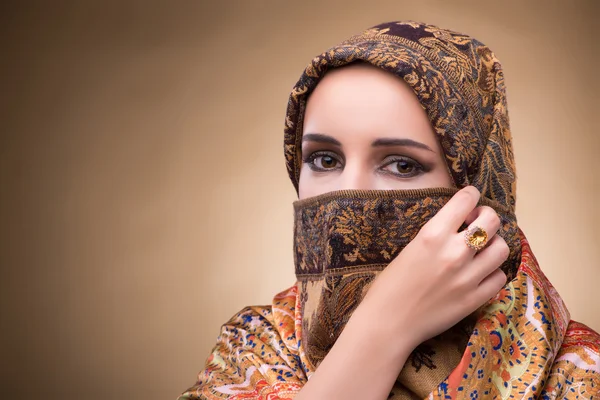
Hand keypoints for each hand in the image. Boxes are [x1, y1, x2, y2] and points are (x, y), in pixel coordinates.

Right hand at [356, 185, 508, 351]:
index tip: (470, 199)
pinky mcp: (475, 299)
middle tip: (478, 224)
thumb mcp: (410, 249)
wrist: (388, 322)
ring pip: (501, 248)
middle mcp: (454, 252)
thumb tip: (457, 225)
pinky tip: (480, 274)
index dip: (471, 196)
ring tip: (482, 250)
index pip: (466, 200)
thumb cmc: (389, 285)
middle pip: (492, 221)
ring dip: (493, 245)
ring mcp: (468, 276)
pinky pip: (499, 277)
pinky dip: (492, 273)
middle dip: (487, 217)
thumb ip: (436, 236)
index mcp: (433, 235)